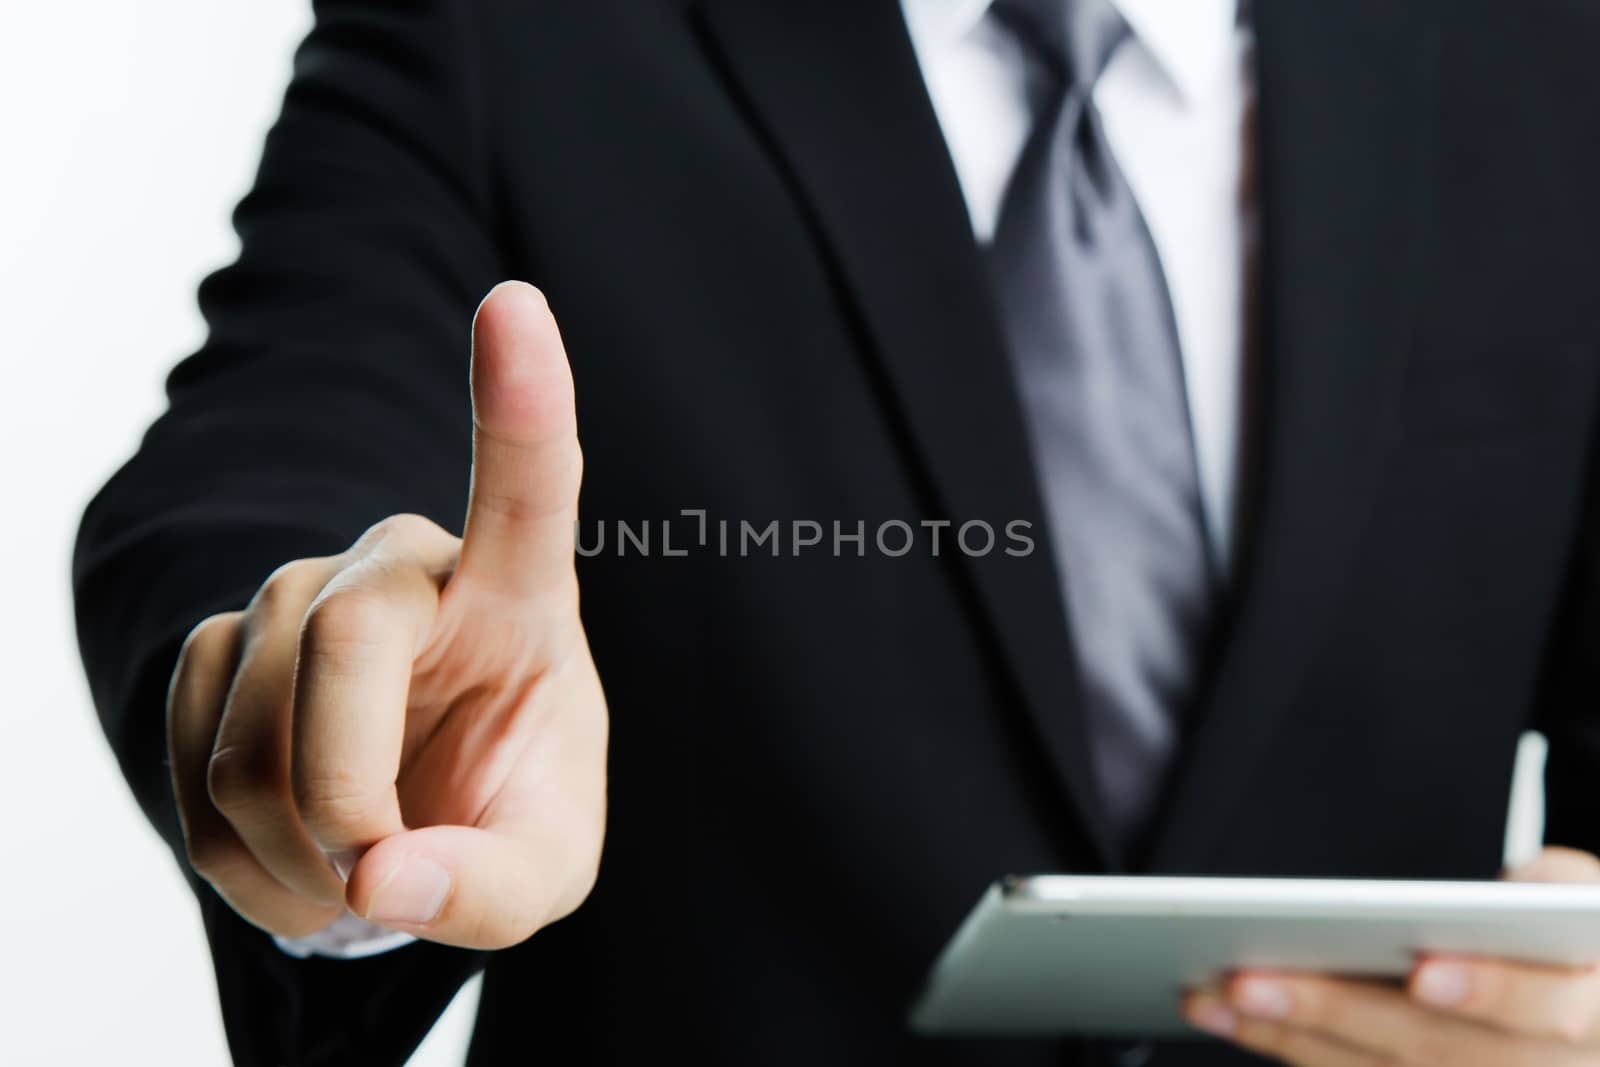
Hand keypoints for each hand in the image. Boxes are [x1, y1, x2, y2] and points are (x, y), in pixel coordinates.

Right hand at [167, 281, 605, 949]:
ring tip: (358, 867)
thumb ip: (494, 886)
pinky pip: (193, 785)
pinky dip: (248, 868)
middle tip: (383, 873)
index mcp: (517, 591)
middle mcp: (400, 566)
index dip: (522, 401)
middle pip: (340, 648)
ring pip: (250, 746)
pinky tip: (301, 857)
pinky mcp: (217, 650)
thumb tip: (383, 877)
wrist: (411, 817)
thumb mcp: (544, 864)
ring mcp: (295, 596)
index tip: (516, 303)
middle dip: (349, 802)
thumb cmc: (501, 807)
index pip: (527, 485)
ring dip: (302, 859)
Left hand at [1182, 847, 1599, 1064]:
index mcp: (1594, 1006)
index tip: (1424, 973)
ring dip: (1291, 1039)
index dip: (1490, 993)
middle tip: (1250, 979)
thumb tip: (1496, 893)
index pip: (1550, 1010)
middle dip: (1337, 1015)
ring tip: (1213, 995)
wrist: (1588, 997)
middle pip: (1437, 1052)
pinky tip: (1236, 1021)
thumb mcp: (1588, 897)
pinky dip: (1297, 1053)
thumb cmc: (1576, 937)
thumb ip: (1553, 886)